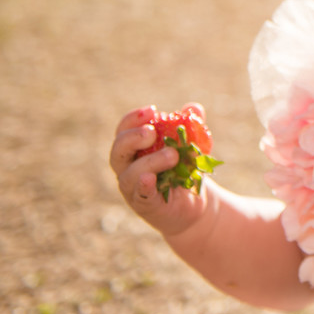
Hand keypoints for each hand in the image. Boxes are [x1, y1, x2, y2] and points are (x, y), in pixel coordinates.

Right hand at [109, 104, 210, 235]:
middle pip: (119, 150)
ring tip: (172, 155)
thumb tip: (193, 108)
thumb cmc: (186, 169)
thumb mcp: (192, 144)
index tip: (152, 110)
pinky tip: (150, 178)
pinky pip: (140, 194)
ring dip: (151, 161)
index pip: (124, 130)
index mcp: (134, 149)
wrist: (194, 202)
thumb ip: (192, 126)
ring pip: (130, 173)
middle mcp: (127, 167)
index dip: (133, 119)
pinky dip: (144, 186)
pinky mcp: (144, 204)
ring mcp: (133, 187)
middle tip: (152, 132)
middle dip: (132, 138)